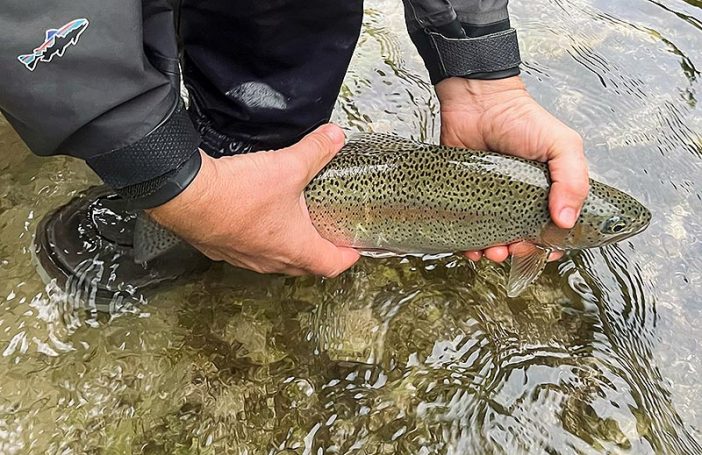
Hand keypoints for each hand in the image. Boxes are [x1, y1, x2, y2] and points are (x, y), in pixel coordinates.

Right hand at [147, 124, 359, 275]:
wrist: (187, 198)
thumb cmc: (236, 194)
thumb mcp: (287, 166)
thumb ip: (315, 151)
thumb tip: (334, 137)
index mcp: (294, 248)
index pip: (331, 264)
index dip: (347, 257)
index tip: (354, 250)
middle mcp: (270, 260)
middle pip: (305, 265)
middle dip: (320, 251)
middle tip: (328, 236)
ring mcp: (245, 258)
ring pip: (275, 259)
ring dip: (288, 246)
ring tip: (295, 225)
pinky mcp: (224, 249)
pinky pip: (250, 251)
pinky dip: (261, 240)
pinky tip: (259, 219)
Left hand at [436, 76, 588, 262]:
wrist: (477, 104)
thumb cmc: (522, 119)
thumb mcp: (561, 145)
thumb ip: (573, 180)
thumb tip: (565, 221)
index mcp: (549, 191)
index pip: (556, 229)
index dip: (552, 245)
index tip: (545, 250)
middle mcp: (521, 200)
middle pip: (524, 240)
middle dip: (520, 251)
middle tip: (513, 248)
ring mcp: (492, 201)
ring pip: (495, 241)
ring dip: (494, 253)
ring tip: (491, 250)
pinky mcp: (466, 200)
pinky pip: (467, 232)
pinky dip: (469, 245)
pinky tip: (470, 248)